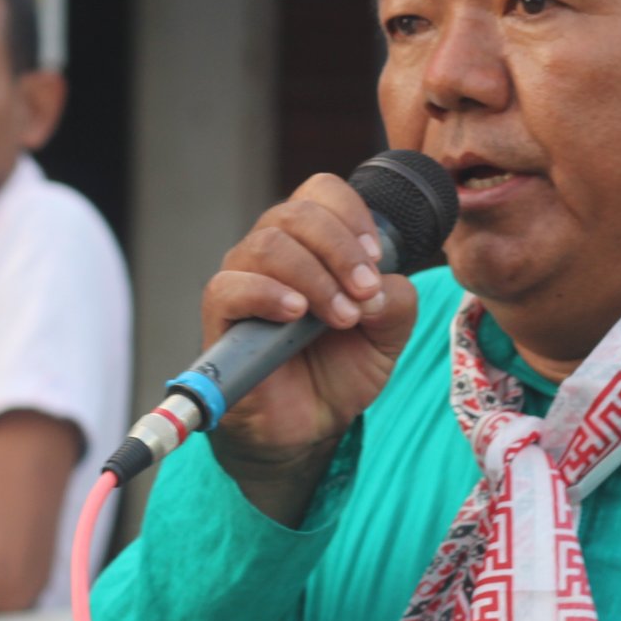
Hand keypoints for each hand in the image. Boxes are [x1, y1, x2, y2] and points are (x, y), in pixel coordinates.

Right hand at [203, 174, 420, 517]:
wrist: (308, 427)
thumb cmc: (340, 370)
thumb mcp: (389, 337)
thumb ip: (398, 304)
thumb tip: (379, 286)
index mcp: (314, 244)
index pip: (322, 192)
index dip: (353, 215)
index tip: (378, 259)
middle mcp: (274, 252)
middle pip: (297, 213)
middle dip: (342, 250)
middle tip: (365, 294)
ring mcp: (244, 280)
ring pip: (268, 245)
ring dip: (315, 277)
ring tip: (341, 317)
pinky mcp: (221, 317)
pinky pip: (230, 286)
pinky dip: (268, 293)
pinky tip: (296, 314)